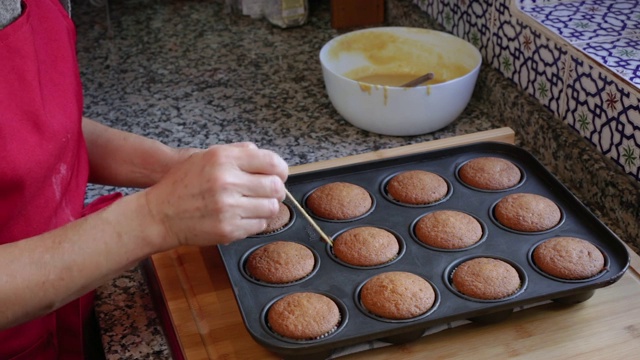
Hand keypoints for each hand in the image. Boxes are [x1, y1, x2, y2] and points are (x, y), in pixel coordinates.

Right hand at [143, 142, 287, 247]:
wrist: (159, 214)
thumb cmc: (182, 185)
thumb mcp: (205, 157)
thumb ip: (236, 152)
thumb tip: (262, 154)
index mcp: (223, 159)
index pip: (271, 161)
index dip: (281, 169)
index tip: (279, 174)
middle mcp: (227, 181)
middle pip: (275, 186)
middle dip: (276, 190)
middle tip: (268, 192)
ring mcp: (228, 207)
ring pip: (271, 208)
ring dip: (267, 207)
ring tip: (255, 205)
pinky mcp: (228, 229)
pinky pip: (259, 226)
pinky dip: (256, 222)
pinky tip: (243, 216)